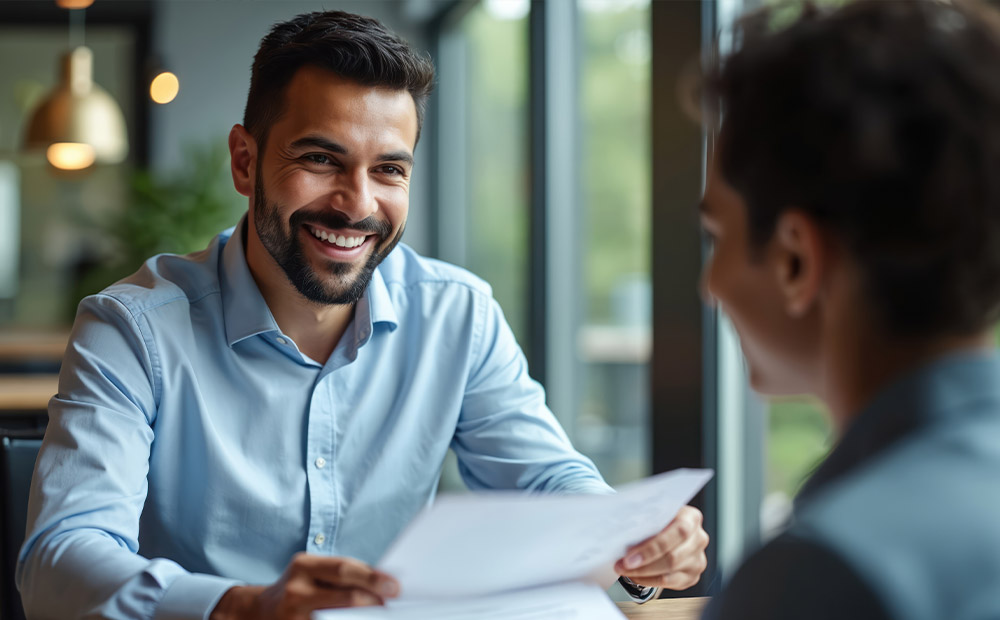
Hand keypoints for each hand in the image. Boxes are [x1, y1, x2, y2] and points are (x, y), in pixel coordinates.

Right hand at [210, 552, 399, 619]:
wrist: (259, 612)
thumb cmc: (298, 588)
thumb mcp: (313, 572)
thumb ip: (341, 575)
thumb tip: (382, 583)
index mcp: (303, 566)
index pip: (344, 569)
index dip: (372, 578)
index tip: (395, 586)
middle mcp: (295, 590)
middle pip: (344, 596)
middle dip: (373, 600)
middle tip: (393, 604)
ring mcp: (293, 615)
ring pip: (338, 619)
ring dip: (363, 618)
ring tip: (381, 615)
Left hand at [614, 505, 708, 590]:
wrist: (667, 529)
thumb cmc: (658, 520)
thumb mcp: (655, 512)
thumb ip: (646, 519)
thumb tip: (622, 531)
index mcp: (691, 518)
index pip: (678, 532)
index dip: (653, 547)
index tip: (630, 556)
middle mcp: (699, 538)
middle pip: (673, 557)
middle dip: (643, 564)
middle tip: (622, 565)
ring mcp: (698, 559)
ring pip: (670, 572)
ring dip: (643, 574)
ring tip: (625, 570)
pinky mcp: (692, 575)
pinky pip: (670, 583)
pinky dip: (649, 581)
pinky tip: (636, 575)